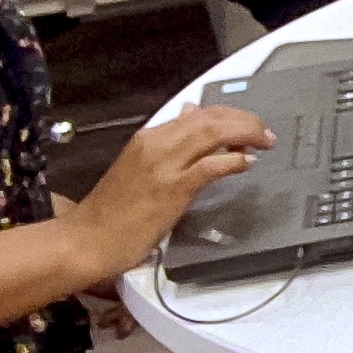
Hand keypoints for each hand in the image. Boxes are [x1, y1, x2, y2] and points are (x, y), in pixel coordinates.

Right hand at [55, 104, 273, 281]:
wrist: (88, 239)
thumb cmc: (114, 210)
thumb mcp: (139, 167)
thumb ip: (168, 143)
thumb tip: (191, 114)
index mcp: (148, 137)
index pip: (197, 113)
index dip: (228, 114)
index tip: (247, 122)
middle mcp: (156, 144)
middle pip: (209, 118)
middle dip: (243, 120)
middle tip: (264, 131)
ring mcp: (164, 166)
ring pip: (212, 134)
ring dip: (245, 134)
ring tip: (264, 142)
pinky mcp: (172, 189)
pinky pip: (210, 166)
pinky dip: (233, 161)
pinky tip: (247, 164)